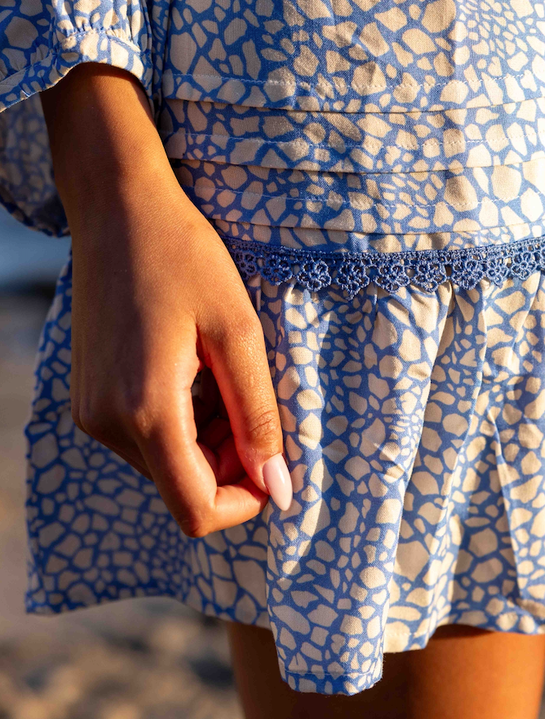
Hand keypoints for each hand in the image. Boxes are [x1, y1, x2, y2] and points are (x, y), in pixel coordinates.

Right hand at [41, 63, 291, 536]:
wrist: (117, 208)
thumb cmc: (184, 256)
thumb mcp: (238, 333)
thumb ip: (258, 417)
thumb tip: (279, 488)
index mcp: (146, 411)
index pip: (197, 510)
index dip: (247, 501)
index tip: (278, 464)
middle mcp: (108, 424)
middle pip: (183, 489)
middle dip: (232, 465)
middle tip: (257, 403)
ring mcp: (93, 413)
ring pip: (166, 465)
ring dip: (209, 442)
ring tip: (227, 377)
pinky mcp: (90, 398)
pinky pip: (146, 438)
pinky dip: (183, 424)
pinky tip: (198, 372)